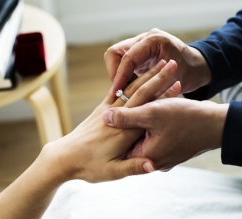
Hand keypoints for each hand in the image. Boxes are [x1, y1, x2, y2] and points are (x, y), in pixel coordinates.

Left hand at [42, 60, 181, 182]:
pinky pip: (117, 91)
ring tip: (158, 63)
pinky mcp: (101, 110)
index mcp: (125, 131)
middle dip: (156, 76)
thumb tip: (152, 166)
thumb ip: (133, 167)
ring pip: (130, 88)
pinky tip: (137, 73)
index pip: (146, 107)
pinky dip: (130, 81)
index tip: (177, 80)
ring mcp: (108, 110)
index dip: (163, 92)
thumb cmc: (88, 167)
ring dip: (145, 75)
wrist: (64, 157)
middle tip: (170, 62)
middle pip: (139, 91)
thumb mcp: (112, 172)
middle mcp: (118, 118)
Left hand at [103, 98, 228, 169]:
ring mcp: (163, 155)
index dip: (112, 129)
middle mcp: (153, 159)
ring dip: (140, 122)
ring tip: (133, 110)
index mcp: (145, 155)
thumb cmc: (186, 119)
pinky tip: (150, 110)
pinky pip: (155, 135)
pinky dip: (151, 123)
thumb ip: (127, 119)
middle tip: (116, 112)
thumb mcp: (152, 115)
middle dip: (126, 124)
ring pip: (144, 136)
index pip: (119, 145)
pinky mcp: (170, 147)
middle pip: (131, 141)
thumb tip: (105, 118)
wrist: (217, 125)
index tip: (104, 118)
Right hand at [104, 28, 211, 95]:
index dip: (119, 77)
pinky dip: (124, 76)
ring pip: (116, 58)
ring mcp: (141, 44)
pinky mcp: (139, 52)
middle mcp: (145, 39)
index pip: (126, 57)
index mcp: (154, 40)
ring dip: (118, 75)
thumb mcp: (171, 81)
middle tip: (119, 92)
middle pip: (115, 53)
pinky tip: (128, 88)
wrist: (198, 67)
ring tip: (123, 92)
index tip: (115, 93)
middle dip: (115, 74)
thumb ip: (150, 86)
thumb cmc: (189, 74)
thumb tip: (127, 97)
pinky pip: (123, 62)